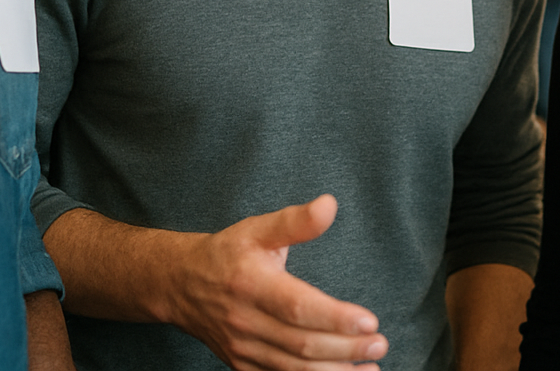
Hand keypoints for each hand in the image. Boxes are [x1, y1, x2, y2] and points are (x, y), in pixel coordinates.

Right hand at [167, 194, 388, 370]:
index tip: (370, 321)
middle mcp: (246, 322)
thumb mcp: (257, 229)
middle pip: (301, 344)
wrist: (179, 285)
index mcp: (252, 285)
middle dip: (345, 349)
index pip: (298, 308)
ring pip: (292, 369)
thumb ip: (295, 221)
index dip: (335, 318)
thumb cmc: (226, 254)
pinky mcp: (242, 366)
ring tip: (371, 369)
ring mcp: (243, 349)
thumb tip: (330, 204)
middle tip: (379, 344)